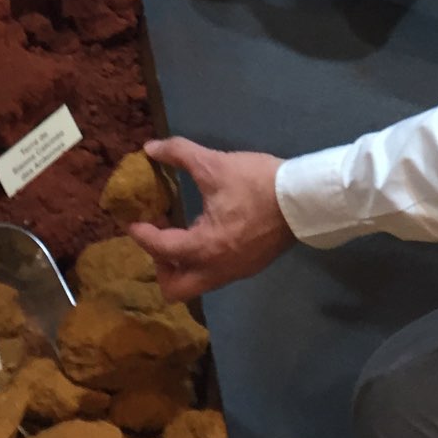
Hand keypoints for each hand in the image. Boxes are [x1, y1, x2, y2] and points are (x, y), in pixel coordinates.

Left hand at [131, 137, 291, 299]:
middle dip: (161, 267)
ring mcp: (235, 272)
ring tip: (183, 236)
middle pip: (175, 289)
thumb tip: (150, 148)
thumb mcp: (215, 163)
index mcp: (204, 247)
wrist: (305, 199)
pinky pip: (215, 275)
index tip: (133, 221)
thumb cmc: (257, 183)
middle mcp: (216, 269)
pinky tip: (209, 235)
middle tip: (160, 240)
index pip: (160, 249)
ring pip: (196, 285)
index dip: (141, 234)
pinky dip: (203, 262)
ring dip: (182, 266)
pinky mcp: (250, 267)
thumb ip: (180, 153)